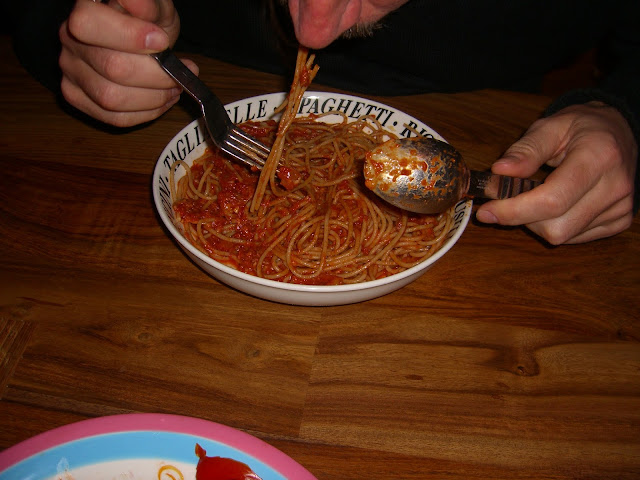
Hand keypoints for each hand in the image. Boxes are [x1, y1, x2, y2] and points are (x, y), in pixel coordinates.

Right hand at [59, 0, 196, 126]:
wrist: (139, 42)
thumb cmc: (148, 23)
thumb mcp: (156, 8)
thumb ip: (148, 6)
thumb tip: (141, 6)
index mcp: (84, 10)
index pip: (89, 24)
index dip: (129, 37)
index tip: (162, 41)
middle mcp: (69, 41)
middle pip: (112, 68)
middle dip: (157, 75)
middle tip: (183, 71)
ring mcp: (71, 72)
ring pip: (112, 99)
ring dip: (155, 98)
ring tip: (175, 87)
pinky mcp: (79, 99)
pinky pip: (115, 118)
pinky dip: (147, 113)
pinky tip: (162, 100)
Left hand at [475, 102, 637, 243]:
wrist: (619, 130)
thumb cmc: (582, 127)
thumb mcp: (551, 126)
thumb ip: (525, 150)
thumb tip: (499, 171)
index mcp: (599, 157)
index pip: (552, 200)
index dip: (514, 211)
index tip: (486, 211)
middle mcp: (615, 186)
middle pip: (556, 226)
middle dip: (522, 217)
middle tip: (509, 199)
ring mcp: (621, 207)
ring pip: (563, 235)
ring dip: (537, 222)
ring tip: (536, 196)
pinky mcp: (620, 220)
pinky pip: (574, 237)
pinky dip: (555, 224)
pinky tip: (556, 204)